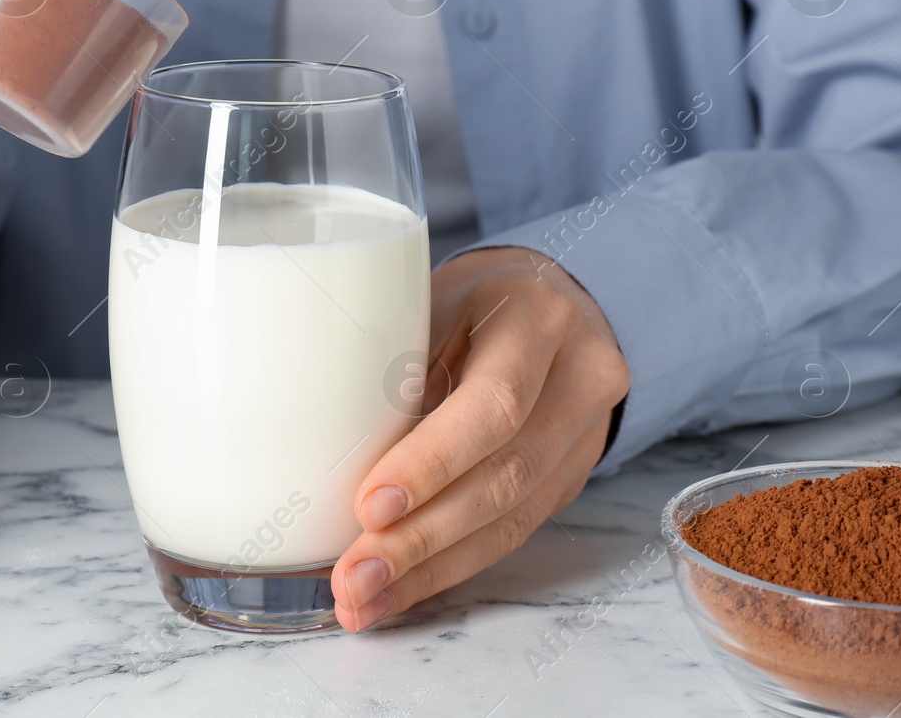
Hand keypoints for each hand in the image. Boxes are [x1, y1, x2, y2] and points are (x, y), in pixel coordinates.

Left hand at [330, 246, 629, 630]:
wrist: (542, 301)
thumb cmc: (466, 300)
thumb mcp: (428, 301)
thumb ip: (390, 363)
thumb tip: (314, 447)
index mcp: (538, 318)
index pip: (495, 404)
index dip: (433, 462)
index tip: (370, 506)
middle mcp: (580, 378)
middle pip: (505, 475)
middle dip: (422, 537)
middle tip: (354, 576)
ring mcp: (586, 435)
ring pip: (511, 519)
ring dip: (429, 568)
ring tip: (362, 599)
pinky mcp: (570, 479)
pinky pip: (511, 534)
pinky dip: (448, 567)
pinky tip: (399, 590)